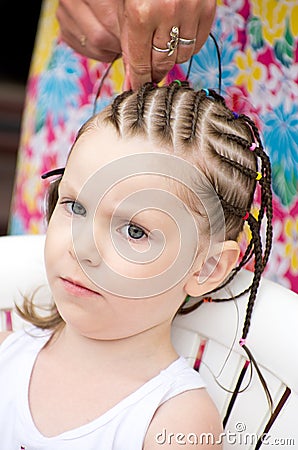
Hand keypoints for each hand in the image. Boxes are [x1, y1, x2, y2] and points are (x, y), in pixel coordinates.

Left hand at [56, 0, 216, 89]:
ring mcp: (190, 11)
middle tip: (150, 75)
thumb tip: (132, 81)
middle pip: (162, 64)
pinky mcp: (207, 9)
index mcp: (141, 14)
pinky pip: (197, 44)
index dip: (139, 81)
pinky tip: (177, 41)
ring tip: (162, 51)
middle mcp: (167, 14)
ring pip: (181, 57)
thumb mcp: (125, 11)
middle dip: (154, 72)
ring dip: (170, 59)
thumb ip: (128, 46)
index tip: (137, 89)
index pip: (140, 64)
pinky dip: (186, 48)